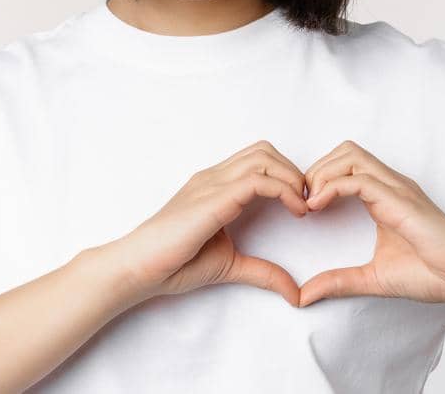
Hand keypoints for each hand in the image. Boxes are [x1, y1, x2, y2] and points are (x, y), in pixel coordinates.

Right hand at [106, 140, 309, 305]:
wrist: (137, 268)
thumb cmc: (173, 264)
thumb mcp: (230, 266)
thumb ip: (263, 273)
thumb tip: (295, 293)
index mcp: (215, 186)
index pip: (258, 159)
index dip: (287, 175)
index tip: (304, 203)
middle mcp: (213, 178)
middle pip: (265, 151)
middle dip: (293, 171)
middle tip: (307, 201)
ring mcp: (211, 184)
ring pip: (264, 158)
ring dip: (292, 178)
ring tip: (303, 205)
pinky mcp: (212, 198)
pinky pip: (257, 180)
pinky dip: (284, 190)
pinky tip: (295, 211)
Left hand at [297, 140, 444, 308]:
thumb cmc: (432, 273)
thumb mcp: (373, 279)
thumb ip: (339, 282)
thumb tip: (303, 296)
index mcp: (386, 196)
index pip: (346, 166)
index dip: (318, 179)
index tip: (303, 209)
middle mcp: (391, 185)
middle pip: (345, 151)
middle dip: (316, 170)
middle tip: (302, 202)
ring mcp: (398, 189)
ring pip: (350, 156)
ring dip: (321, 174)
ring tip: (309, 204)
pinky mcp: (401, 201)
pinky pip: (360, 179)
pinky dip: (332, 187)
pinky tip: (319, 208)